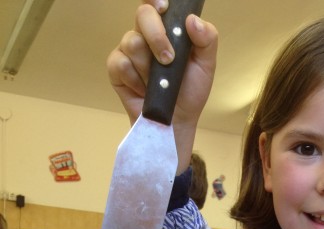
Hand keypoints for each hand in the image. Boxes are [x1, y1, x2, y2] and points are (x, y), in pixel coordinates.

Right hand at [107, 0, 217, 170]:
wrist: (177, 122)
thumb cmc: (190, 93)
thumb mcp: (206, 66)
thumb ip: (207, 40)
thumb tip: (192, 20)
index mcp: (166, 29)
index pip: (155, 2)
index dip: (155, 0)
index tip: (164, 7)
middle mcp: (145, 35)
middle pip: (142, 15)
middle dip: (156, 36)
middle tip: (168, 60)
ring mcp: (129, 51)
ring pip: (132, 42)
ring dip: (149, 66)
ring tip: (159, 83)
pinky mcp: (117, 70)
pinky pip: (120, 63)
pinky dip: (135, 79)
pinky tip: (144, 91)